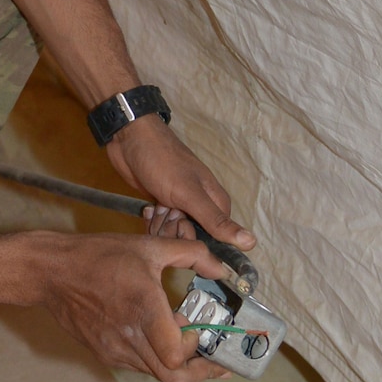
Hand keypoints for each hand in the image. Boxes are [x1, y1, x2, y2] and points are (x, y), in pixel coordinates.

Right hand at [35, 232, 233, 381]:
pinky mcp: (104, 353)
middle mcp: (129, 337)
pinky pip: (138, 365)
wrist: (50, 272)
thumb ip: (191, 253)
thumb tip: (220, 268)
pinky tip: (156, 335)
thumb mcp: (148, 247)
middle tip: (214, 360)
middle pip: (174, 379)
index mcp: (142, 310)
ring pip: (157, 374)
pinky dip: (155, 358)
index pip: (177, 355)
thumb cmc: (97, 257)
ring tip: (185, 340)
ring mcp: (114, 350)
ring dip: (176, 362)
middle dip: (200, 372)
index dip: (196, 346)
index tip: (200, 326)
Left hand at [106, 116, 255, 250]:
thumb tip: (251, 242)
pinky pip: (160, 225)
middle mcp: (200, 205)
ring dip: (161, 225)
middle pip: (192, 237)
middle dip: (175, 231)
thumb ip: (216, 220)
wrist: (130, 139)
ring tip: (155, 207)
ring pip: (173, 232)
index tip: (183, 230)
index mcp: (216, 202)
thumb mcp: (190, 194)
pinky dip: (152, 221)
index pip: (216, 238)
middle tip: (166, 212)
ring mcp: (180, 204)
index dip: (198, 240)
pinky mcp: (162, 204)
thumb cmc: (163, 162)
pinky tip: (147, 208)